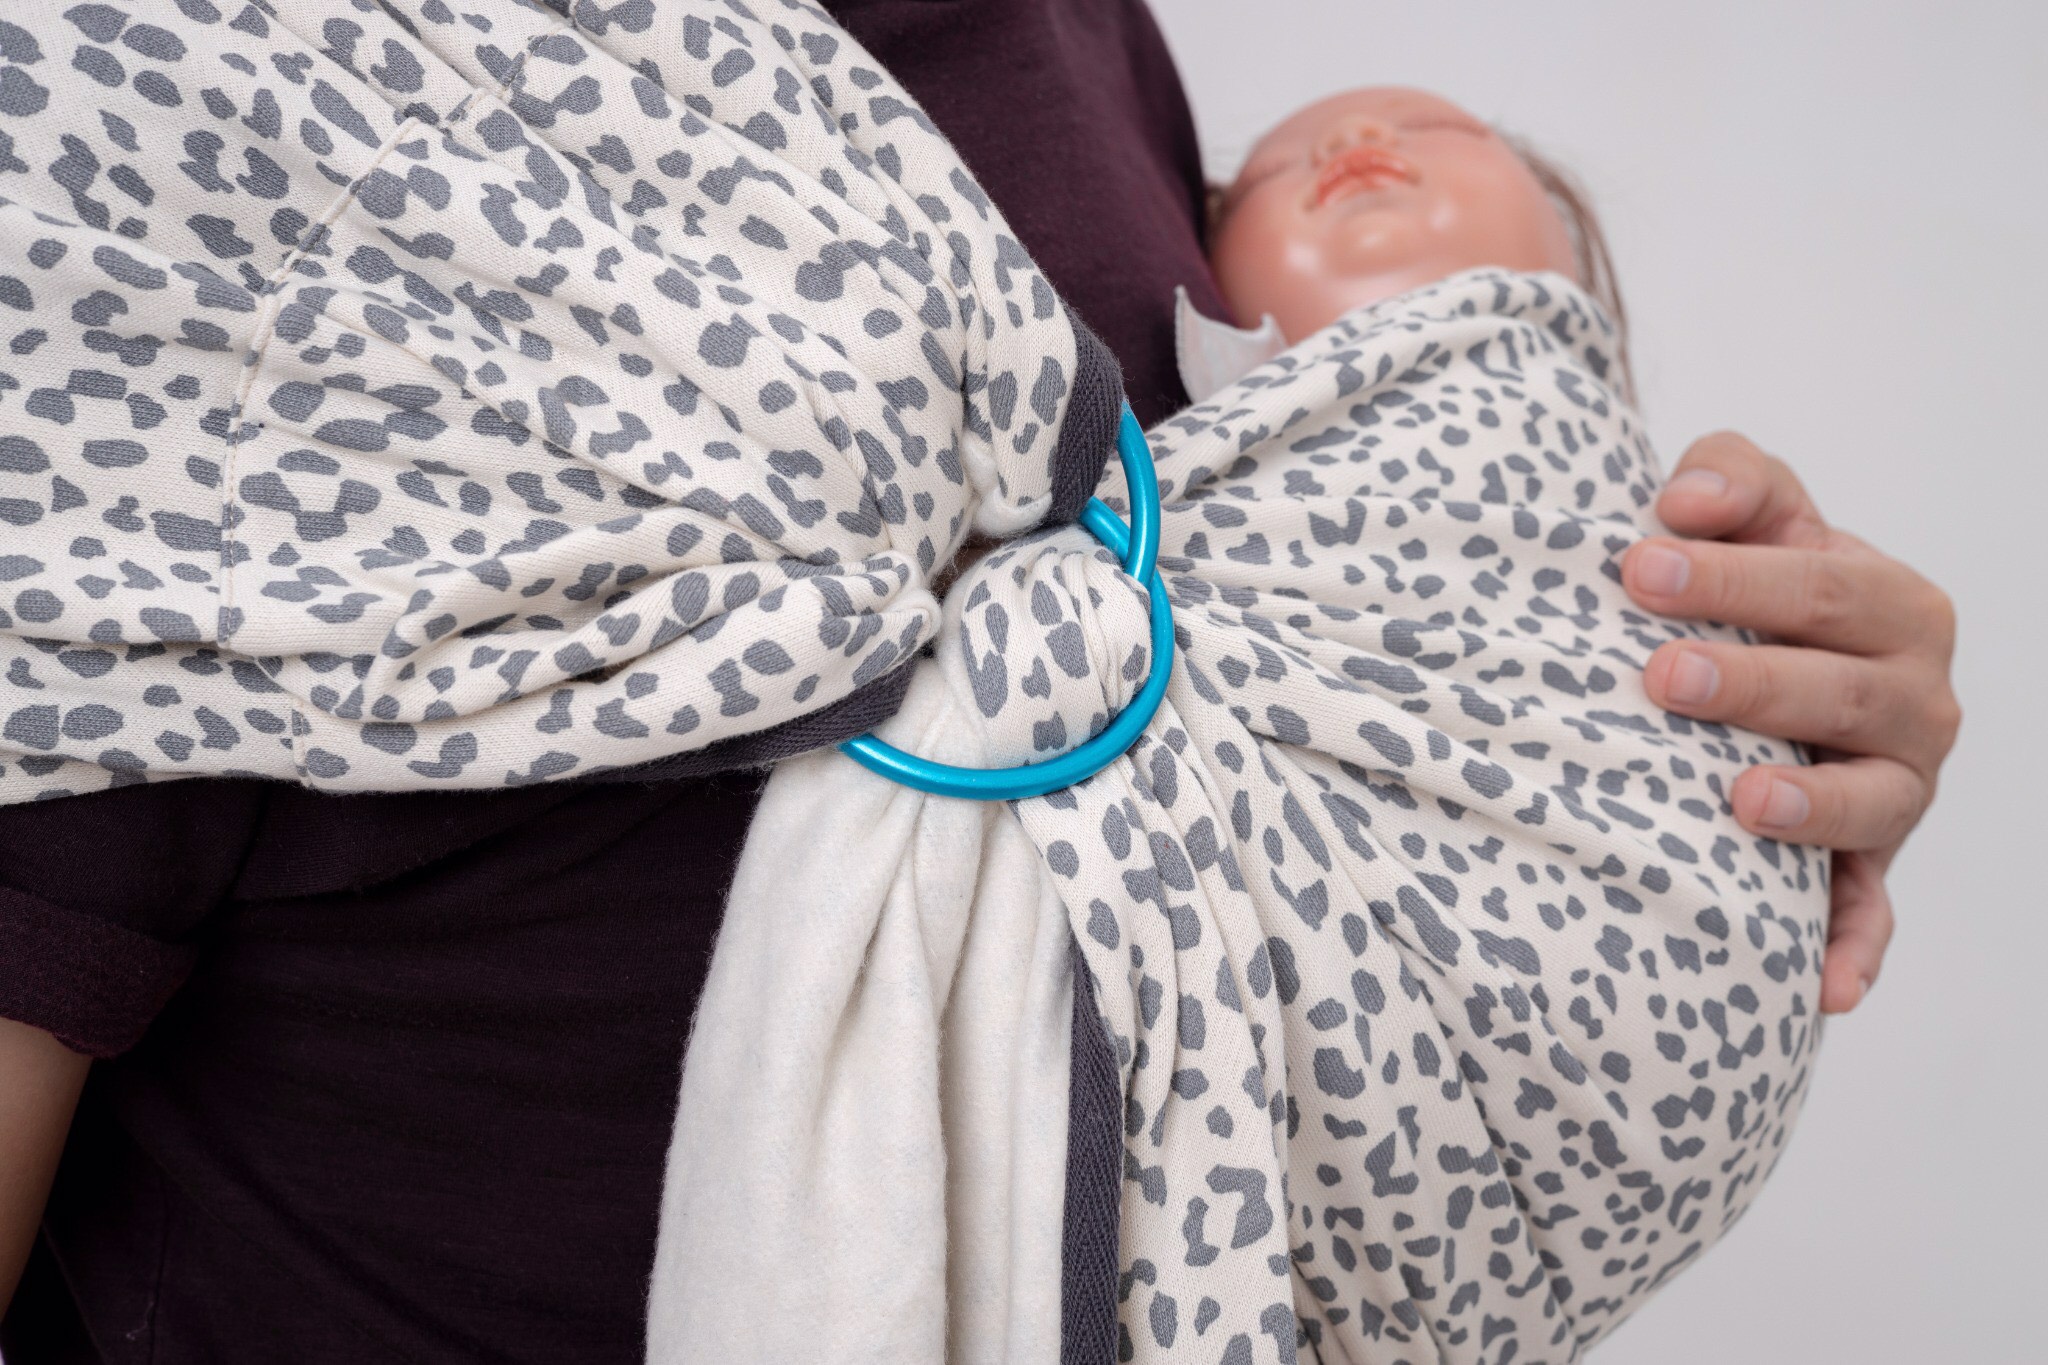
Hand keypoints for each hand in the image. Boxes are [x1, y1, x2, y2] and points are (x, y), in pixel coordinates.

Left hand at [1620, 433, 1959, 1014]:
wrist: (1778, 662)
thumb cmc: (1752, 583)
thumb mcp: (1754, 515)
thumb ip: (1732, 481)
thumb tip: (1682, 499)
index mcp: (1893, 605)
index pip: (1823, 583)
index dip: (1736, 574)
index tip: (1639, 568)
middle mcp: (1917, 698)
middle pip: (1842, 688)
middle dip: (1753, 680)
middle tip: (1658, 674)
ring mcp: (1900, 789)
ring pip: (1873, 800)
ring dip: (1810, 806)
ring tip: (1735, 798)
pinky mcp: (1869, 865)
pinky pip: (1871, 915)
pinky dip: (1853, 952)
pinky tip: (1823, 990)